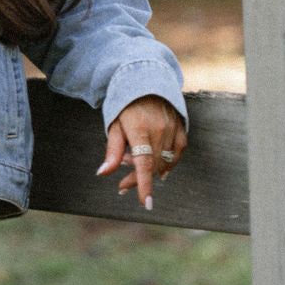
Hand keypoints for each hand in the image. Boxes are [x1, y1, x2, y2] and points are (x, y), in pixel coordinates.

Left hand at [97, 94, 186, 210]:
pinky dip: (168, 163)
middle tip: (122, 183)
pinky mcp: (181, 127)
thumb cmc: (125, 105)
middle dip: (137, 178)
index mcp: (139, 129)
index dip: (144, 184)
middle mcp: (159, 129)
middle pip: (152, 165)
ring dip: (149, 168)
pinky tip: (159, 170)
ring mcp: (172, 128)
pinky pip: (177, 152)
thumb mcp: (114, 126)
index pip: (143, 163)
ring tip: (132, 161)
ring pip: (164, 161)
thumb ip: (112, 151)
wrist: (146, 81)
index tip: (147, 203)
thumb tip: (103, 173)